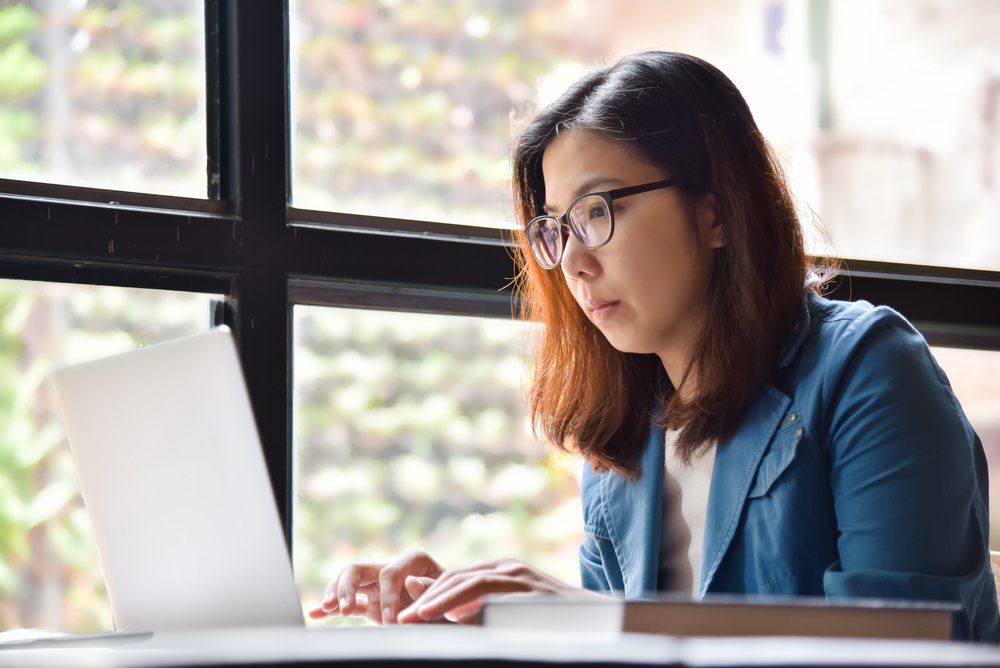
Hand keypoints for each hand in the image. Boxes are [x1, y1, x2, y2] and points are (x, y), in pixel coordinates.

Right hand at [306, 548, 444, 624]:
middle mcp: (392, 569)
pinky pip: (349, 604)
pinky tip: (315, 613)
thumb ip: (431, 590)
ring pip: (347, 582)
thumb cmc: (457, 602)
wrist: (459, 611)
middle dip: (346, 586)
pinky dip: (331, 608)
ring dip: (334, 592)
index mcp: (413, 560)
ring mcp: (379, 586)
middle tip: (343, 607)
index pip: (390, 572)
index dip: (387, 596)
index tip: (390, 620)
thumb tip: (411, 581)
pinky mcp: (372, 604)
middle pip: (359, 569)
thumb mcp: (450, 596)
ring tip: (327, 608)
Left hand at [397, 558, 578, 624]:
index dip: (427, 595)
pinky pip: (499, 596)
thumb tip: (439, 609)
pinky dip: (475, 607)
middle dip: (428, 598)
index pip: (454, 578)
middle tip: (402, 619)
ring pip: (474, 583)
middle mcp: (508, 568)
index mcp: (499, 571)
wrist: (595, 618)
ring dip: (443, 601)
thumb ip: (475, 610)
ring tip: (420, 616)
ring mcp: (522, 577)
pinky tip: (458, 620)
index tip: (403, 615)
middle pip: (459, 577)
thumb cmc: (548, 621)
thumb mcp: (506, 613)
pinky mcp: (534, 591)